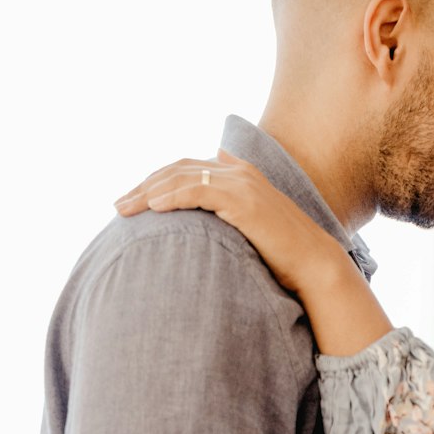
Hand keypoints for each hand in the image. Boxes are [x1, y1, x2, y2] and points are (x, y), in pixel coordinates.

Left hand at [115, 152, 341, 292]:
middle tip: (119, 206)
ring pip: (183, 177)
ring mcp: (242, 183)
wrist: (314, 265)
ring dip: (149, 192)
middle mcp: (238, 171)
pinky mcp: (243, 200)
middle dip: (144, 186)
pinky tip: (153, 208)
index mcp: (239, 173)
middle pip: (178, 169)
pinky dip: (172, 196)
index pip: (187, 168)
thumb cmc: (283, 256)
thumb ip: (227, 215)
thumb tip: (201, 221)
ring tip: (126, 209)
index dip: (156, 181)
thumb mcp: (250, 229)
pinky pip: (198, 189)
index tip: (133, 202)